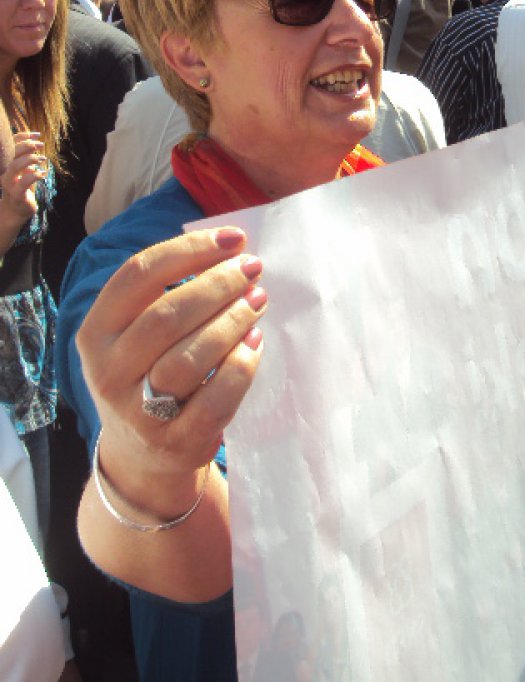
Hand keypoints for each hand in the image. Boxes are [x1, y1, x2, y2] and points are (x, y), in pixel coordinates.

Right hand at [0, 131, 46, 224]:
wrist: (16, 210)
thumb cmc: (22, 187)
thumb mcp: (24, 170)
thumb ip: (26, 157)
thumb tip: (34, 143)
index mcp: (5, 164)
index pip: (10, 145)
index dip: (22, 137)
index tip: (37, 134)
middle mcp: (4, 172)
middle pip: (11, 153)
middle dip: (27, 146)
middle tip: (41, 145)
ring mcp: (9, 184)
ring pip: (15, 166)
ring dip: (30, 159)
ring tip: (42, 159)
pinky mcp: (17, 194)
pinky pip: (24, 182)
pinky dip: (35, 175)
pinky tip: (42, 175)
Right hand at [76, 227, 265, 514]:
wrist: (141, 456)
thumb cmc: (150, 372)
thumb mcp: (137, 333)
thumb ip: (169, 292)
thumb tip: (230, 248)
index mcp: (96, 331)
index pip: (138, 275)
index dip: (189, 250)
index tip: (234, 239)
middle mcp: (108, 371)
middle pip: (166, 315)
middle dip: (218, 284)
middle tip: (252, 269)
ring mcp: (138, 411)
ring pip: (189, 357)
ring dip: (231, 321)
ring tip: (258, 299)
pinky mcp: (175, 441)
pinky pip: (215, 399)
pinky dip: (241, 367)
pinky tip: (255, 341)